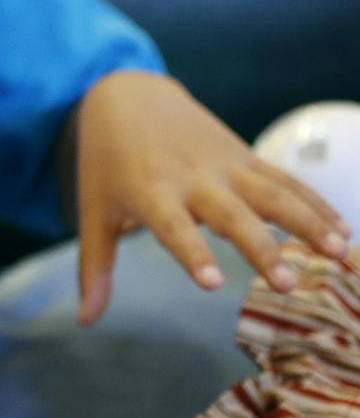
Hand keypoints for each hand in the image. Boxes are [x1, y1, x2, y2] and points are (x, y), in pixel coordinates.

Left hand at [70, 70, 352, 322]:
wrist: (127, 96)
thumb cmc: (107, 164)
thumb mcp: (92, 210)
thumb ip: (94, 267)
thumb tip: (85, 321)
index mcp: (150, 192)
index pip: (173, 227)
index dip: (192, 253)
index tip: (211, 283)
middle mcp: (192, 177)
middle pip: (233, 215)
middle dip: (262, 248)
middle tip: (288, 284)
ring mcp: (225, 164)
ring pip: (273, 193)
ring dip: (308, 222)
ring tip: (340, 254)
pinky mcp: (246, 155)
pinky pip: (287, 181)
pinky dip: (316, 203)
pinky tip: (343, 232)